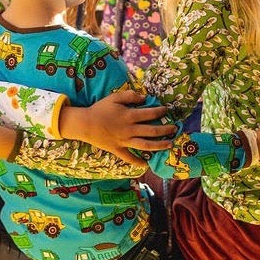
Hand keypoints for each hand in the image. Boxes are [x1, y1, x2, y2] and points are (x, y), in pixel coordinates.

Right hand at [59, 88, 175, 167]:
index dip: (160, 111)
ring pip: (145, 145)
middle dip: (165, 130)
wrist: (85, 124)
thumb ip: (130, 95)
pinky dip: (137, 162)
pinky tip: (146, 164)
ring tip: (169, 145)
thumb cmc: (100, 109)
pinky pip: (129, 158)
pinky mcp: (118, 149)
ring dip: (159, 146)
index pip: (150, 114)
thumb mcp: (114, 97)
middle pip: (152, 131)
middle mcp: (130, 130)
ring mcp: (124, 141)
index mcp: (129, 116)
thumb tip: (144, 98)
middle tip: (174, 128)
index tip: (166, 110)